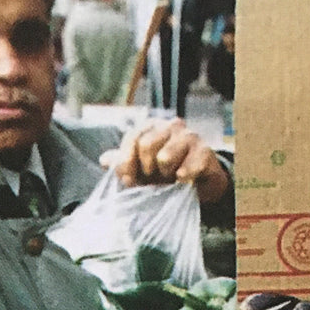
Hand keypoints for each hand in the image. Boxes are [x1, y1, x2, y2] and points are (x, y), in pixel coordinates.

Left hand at [99, 118, 230, 205]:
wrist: (199, 183)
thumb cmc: (166, 173)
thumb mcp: (141, 170)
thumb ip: (122, 163)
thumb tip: (104, 160)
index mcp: (152, 127)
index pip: (132, 137)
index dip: (126, 161)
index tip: (128, 180)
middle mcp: (170, 126)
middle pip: (146, 145)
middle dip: (146, 169)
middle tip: (153, 179)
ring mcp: (189, 136)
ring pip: (165, 156)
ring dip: (164, 174)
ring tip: (170, 179)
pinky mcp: (205, 151)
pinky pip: (189, 166)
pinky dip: (183, 176)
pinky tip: (182, 181)